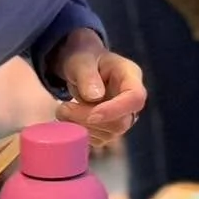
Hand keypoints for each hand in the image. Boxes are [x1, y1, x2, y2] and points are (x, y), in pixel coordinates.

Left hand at [49, 29, 146, 147]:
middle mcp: (131, 100)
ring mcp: (123, 116)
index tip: (92, 114)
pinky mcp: (110, 128)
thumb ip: (87, 75)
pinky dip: (81, 133)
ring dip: (82, 126)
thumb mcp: (81, 60)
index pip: (135, 98)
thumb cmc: (83, 58)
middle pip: (121, 122)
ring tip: (62, 110)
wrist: (80, 66)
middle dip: (89, 119)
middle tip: (63, 108)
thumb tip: (94, 96)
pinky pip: (99, 139)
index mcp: (131, 76)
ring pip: (109, 134)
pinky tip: (70, 118)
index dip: (116, 110)